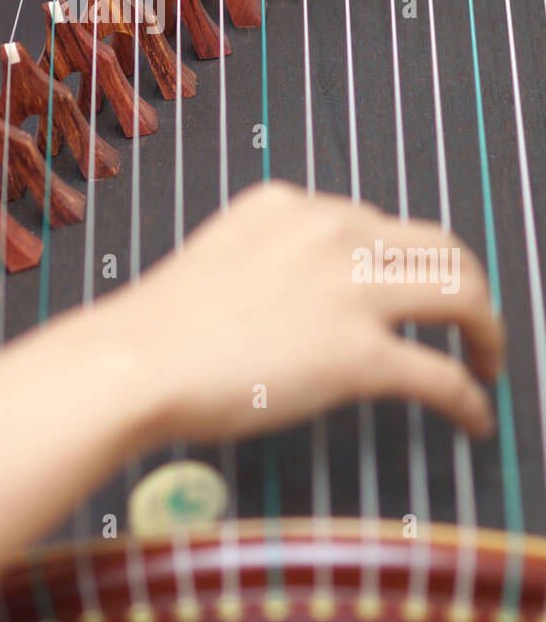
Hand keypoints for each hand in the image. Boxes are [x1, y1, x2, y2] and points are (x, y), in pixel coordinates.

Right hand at [107, 182, 501, 444]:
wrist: (134, 362)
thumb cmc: (158, 326)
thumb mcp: (220, 254)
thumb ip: (270, 255)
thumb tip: (304, 292)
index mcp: (291, 204)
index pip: (376, 222)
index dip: (403, 262)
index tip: (410, 291)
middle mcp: (330, 231)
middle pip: (438, 243)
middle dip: (466, 282)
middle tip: (471, 321)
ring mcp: (349, 290)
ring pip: (460, 292)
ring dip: (487, 330)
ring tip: (487, 360)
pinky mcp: (358, 355)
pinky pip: (440, 374)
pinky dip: (468, 398)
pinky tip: (472, 417)